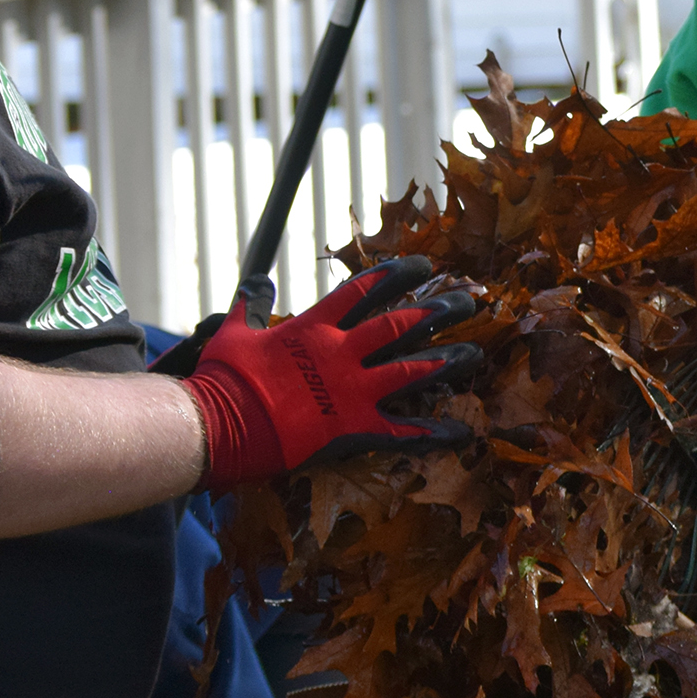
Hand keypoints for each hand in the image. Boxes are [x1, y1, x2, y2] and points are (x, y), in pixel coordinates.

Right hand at [182, 257, 478, 488]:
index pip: (364, 290)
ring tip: (474, 353)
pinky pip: (404, 432)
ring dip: (446, 361)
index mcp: (315, 327)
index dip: (397, 274)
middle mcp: (342, 354)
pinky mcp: (355, 429)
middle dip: (436, 311)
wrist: (222, 424)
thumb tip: (257, 280)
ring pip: (412, 370)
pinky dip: (435, 432)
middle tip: (466, 302)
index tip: (424, 265)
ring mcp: (353, 392)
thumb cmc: (224, 377)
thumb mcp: (234, 331)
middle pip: (400, 324)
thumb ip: (251, 303)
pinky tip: (462, 431)